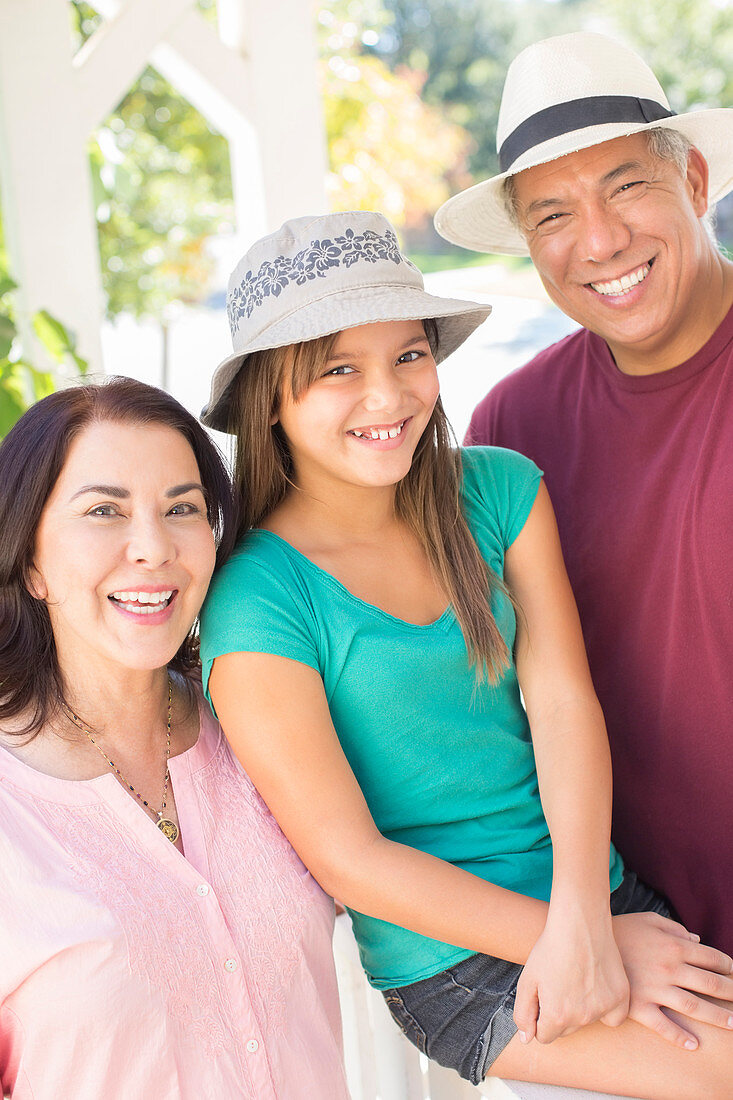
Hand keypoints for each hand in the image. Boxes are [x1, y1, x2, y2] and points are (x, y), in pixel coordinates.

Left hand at [514, 902, 629, 1043]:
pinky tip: (597, 990)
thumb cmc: (551, 948)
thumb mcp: (527, 979)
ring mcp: (604, 1008)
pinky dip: (606, 1009)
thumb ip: (523, 1013)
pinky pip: (614, 1017)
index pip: (544, 1036)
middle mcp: (582, 1018)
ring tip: (576, 979)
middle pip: (566, 1030)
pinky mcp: (621, 997)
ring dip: (581, 1009)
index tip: (543, 996)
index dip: (540, 1017)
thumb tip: (527, 1038)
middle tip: (559, 984)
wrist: (579, 923)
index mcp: (557, 1016)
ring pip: (588, 1022)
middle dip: (559, 1014)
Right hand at [612, 911, 732, 1048]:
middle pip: (710, 984)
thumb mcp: (649, 920)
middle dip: (731, 993)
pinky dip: (680, 1037)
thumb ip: (675, 929)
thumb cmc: (620, 929)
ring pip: (695, 1007)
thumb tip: (696, 941)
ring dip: (717, 1017)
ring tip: (732, 1024)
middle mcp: (669, 968)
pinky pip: (664, 1025)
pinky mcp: (639, 1006)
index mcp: (673, 946)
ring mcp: (655, 989)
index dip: (727, 966)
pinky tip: (694, 1044)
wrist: (588, 942)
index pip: (711, 957)